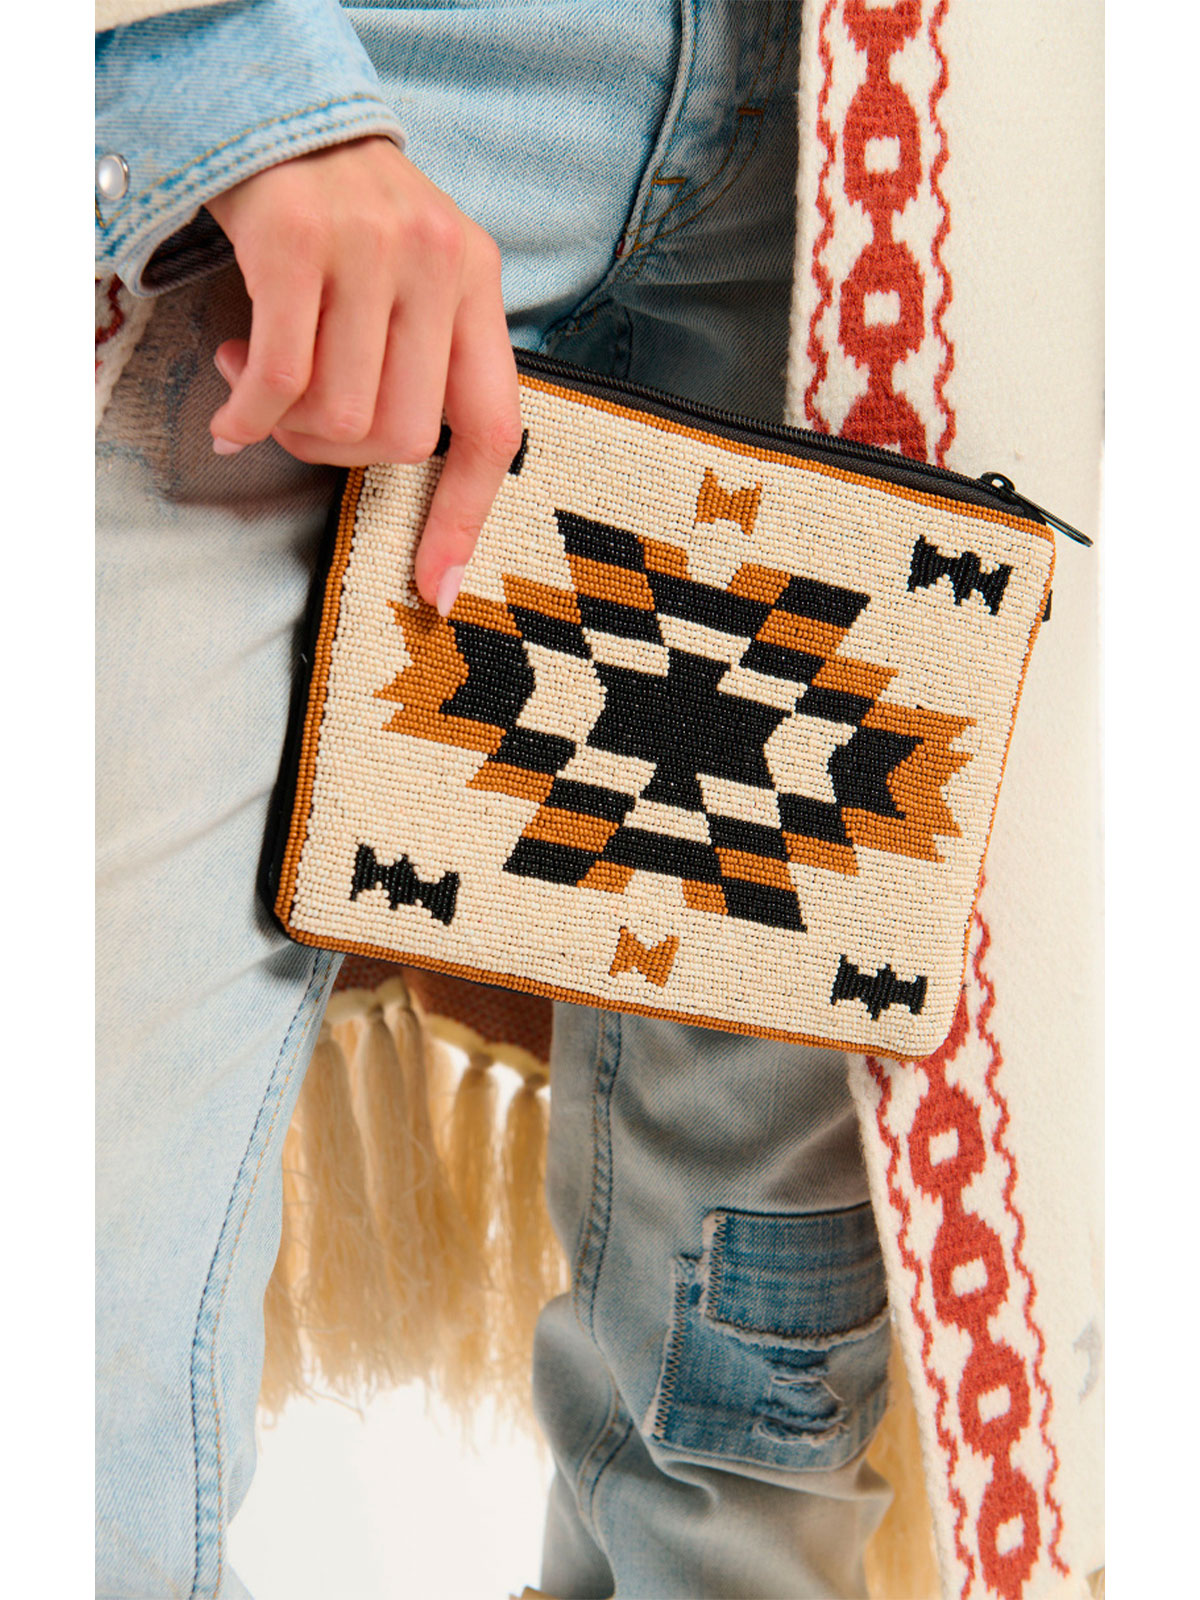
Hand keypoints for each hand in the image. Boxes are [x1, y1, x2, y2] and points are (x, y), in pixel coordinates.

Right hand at [204, 136, 521, 613]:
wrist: (278, 108)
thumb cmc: (350, 220)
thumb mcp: (416, 277)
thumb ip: (427, 359)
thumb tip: (399, 471)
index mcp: (480, 283)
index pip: (492, 427)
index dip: (464, 518)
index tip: (437, 591)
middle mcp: (439, 264)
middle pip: (403, 438)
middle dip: (341, 458)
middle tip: (300, 427)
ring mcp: (372, 249)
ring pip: (340, 416)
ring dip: (288, 427)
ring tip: (258, 385)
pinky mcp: (298, 241)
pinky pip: (279, 379)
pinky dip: (249, 411)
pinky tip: (230, 397)